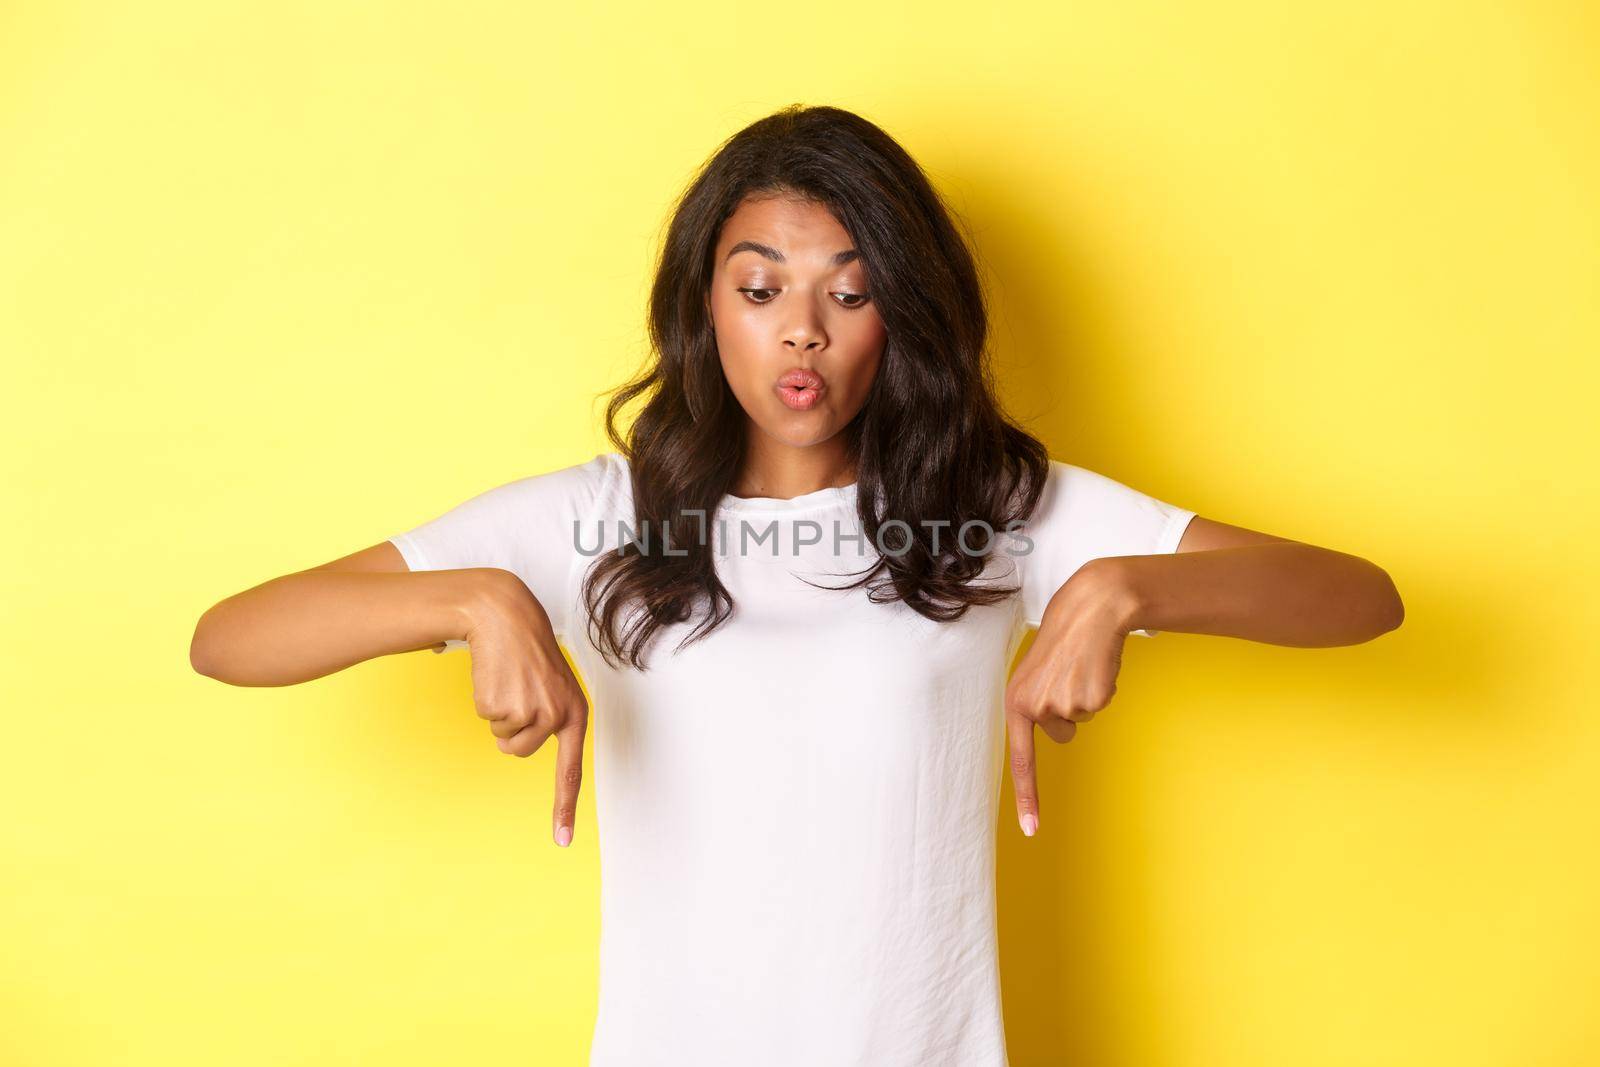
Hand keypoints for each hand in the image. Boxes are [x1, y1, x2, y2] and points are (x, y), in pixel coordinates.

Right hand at [462, 570, 589, 847]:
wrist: (505, 615)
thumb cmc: (526, 651)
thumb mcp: (551, 685)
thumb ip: (548, 716)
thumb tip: (521, 744)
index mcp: (575, 713)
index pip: (572, 770)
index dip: (564, 807)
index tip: (561, 841)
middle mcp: (558, 717)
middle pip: (520, 752)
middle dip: (509, 728)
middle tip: (515, 691)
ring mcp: (533, 713)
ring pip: (503, 740)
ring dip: (497, 714)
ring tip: (507, 681)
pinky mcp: (506, 706)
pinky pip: (486, 719)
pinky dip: (485, 700)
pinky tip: (495, 674)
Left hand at [1004, 561, 1136, 837]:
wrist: (1090, 608)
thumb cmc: (1063, 639)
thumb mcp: (1037, 673)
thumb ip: (1038, 704)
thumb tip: (1058, 730)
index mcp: (1016, 702)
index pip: (1021, 760)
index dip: (1027, 797)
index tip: (1032, 830)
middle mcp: (1035, 707)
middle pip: (1062, 733)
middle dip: (1071, 710)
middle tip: (1069, 673)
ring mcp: (1063, 704)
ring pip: (1082, 718)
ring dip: (1087, 695)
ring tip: (1081, 665)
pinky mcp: (1089, 699)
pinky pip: (1099, 706)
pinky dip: (1102, 687)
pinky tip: (1095, 664)